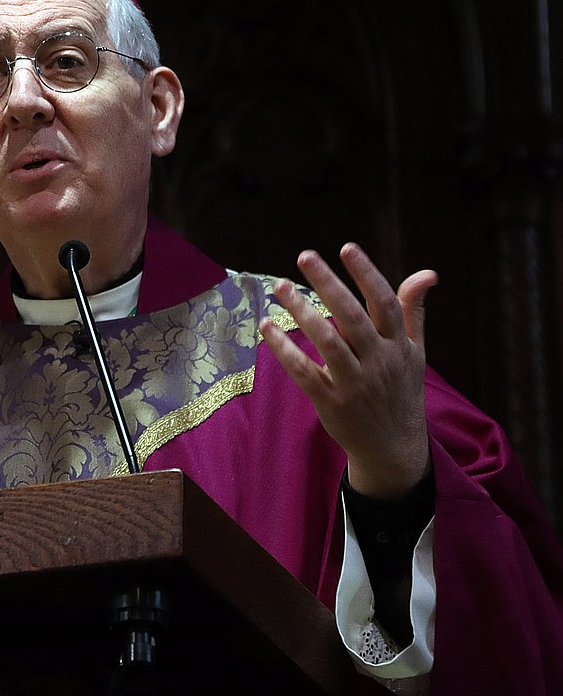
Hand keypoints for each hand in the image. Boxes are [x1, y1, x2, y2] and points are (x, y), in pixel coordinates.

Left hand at [258, 243, 437, 498]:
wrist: (394, 448)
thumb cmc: (401, 391)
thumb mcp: (415, 353)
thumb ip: (413, 311)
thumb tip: (427, 272)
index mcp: (399, 345)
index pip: (385, 302)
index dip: (367, 273)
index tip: (346, 247)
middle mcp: (379, 361)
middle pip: (352, 316)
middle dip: (328, 284)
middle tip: (304, 256)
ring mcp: (355, 383)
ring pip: (328, 341)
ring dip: (302, 311)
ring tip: (280, 286)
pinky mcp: (332, 402)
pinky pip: (305, 372)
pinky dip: (285, 350)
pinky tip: (268, 328)